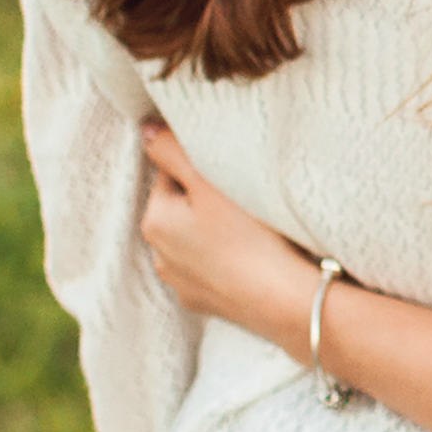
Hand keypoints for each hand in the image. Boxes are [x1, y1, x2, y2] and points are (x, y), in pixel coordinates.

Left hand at [139, 120, 326, 360]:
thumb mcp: (211, 181)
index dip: (203, 168)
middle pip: (183, 209)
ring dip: (216, 230)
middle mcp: (159, 255)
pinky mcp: (206, 302)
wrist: (285, 301)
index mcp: (155, 221)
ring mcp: (181, 283)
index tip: (232, 172)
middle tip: (246, 198)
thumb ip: (173, 150)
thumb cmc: (251, 237)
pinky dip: (226, 259)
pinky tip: (252, 256)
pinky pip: (211, 268)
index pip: (170, 175)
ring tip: (253, 230)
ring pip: (197, 239)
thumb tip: (146, 128)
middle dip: (207, 200)